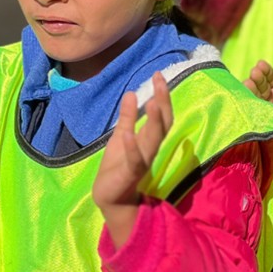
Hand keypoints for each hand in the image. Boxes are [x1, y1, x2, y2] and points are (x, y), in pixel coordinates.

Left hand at [93, 73, 173, 247]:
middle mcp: (150, 148)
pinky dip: (133, 147)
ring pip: (154, 140)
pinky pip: (135, 160)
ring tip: (154, 100)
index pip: (163, 115)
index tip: (158, 75)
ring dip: (156, 121)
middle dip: (163, 102)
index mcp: (149, 139)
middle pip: (164, 124)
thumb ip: (129, 117)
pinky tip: (128, 134)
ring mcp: (142, 161)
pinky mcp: (129, 173)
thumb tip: (132, 93)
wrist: (109, 197)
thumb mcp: (121, 136)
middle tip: (160, 80)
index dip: (162, 96)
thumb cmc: (117, 166)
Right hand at [244, 56, 272, 142]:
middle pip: (259, 84)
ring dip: (249, 89)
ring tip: (248, 84)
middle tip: (255, 73)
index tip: (261, 65)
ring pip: (252, 96)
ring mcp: (262, 110)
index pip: (270, 76)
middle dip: (256, 78)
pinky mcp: (258, 123)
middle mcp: (269, 98)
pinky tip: (245, 100)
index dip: (265, 70)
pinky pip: (249, 113)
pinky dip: (246, 105)